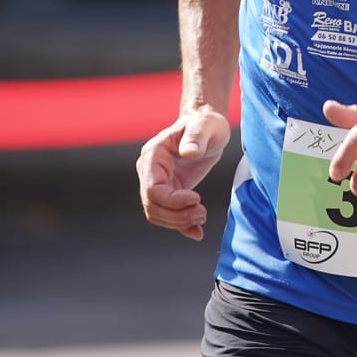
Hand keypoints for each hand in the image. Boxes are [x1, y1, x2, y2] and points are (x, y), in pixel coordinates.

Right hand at [137, 105, 230, 240]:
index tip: (196, 198)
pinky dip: (181, 227)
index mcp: (153, 155)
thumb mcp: (205, 126)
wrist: (206, 127)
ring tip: (202, 216)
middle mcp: (150, 171)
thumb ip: (196, 137)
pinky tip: (197, 232)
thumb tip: (189, 152)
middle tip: (202, 213)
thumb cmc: (205, 124)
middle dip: (177, 215)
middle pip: (152, 206)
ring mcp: (157, 182)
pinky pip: (168, 215)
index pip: (153, 189)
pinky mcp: (169, 191)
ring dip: (179, 222)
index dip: (173, 200)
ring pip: (157, 214)